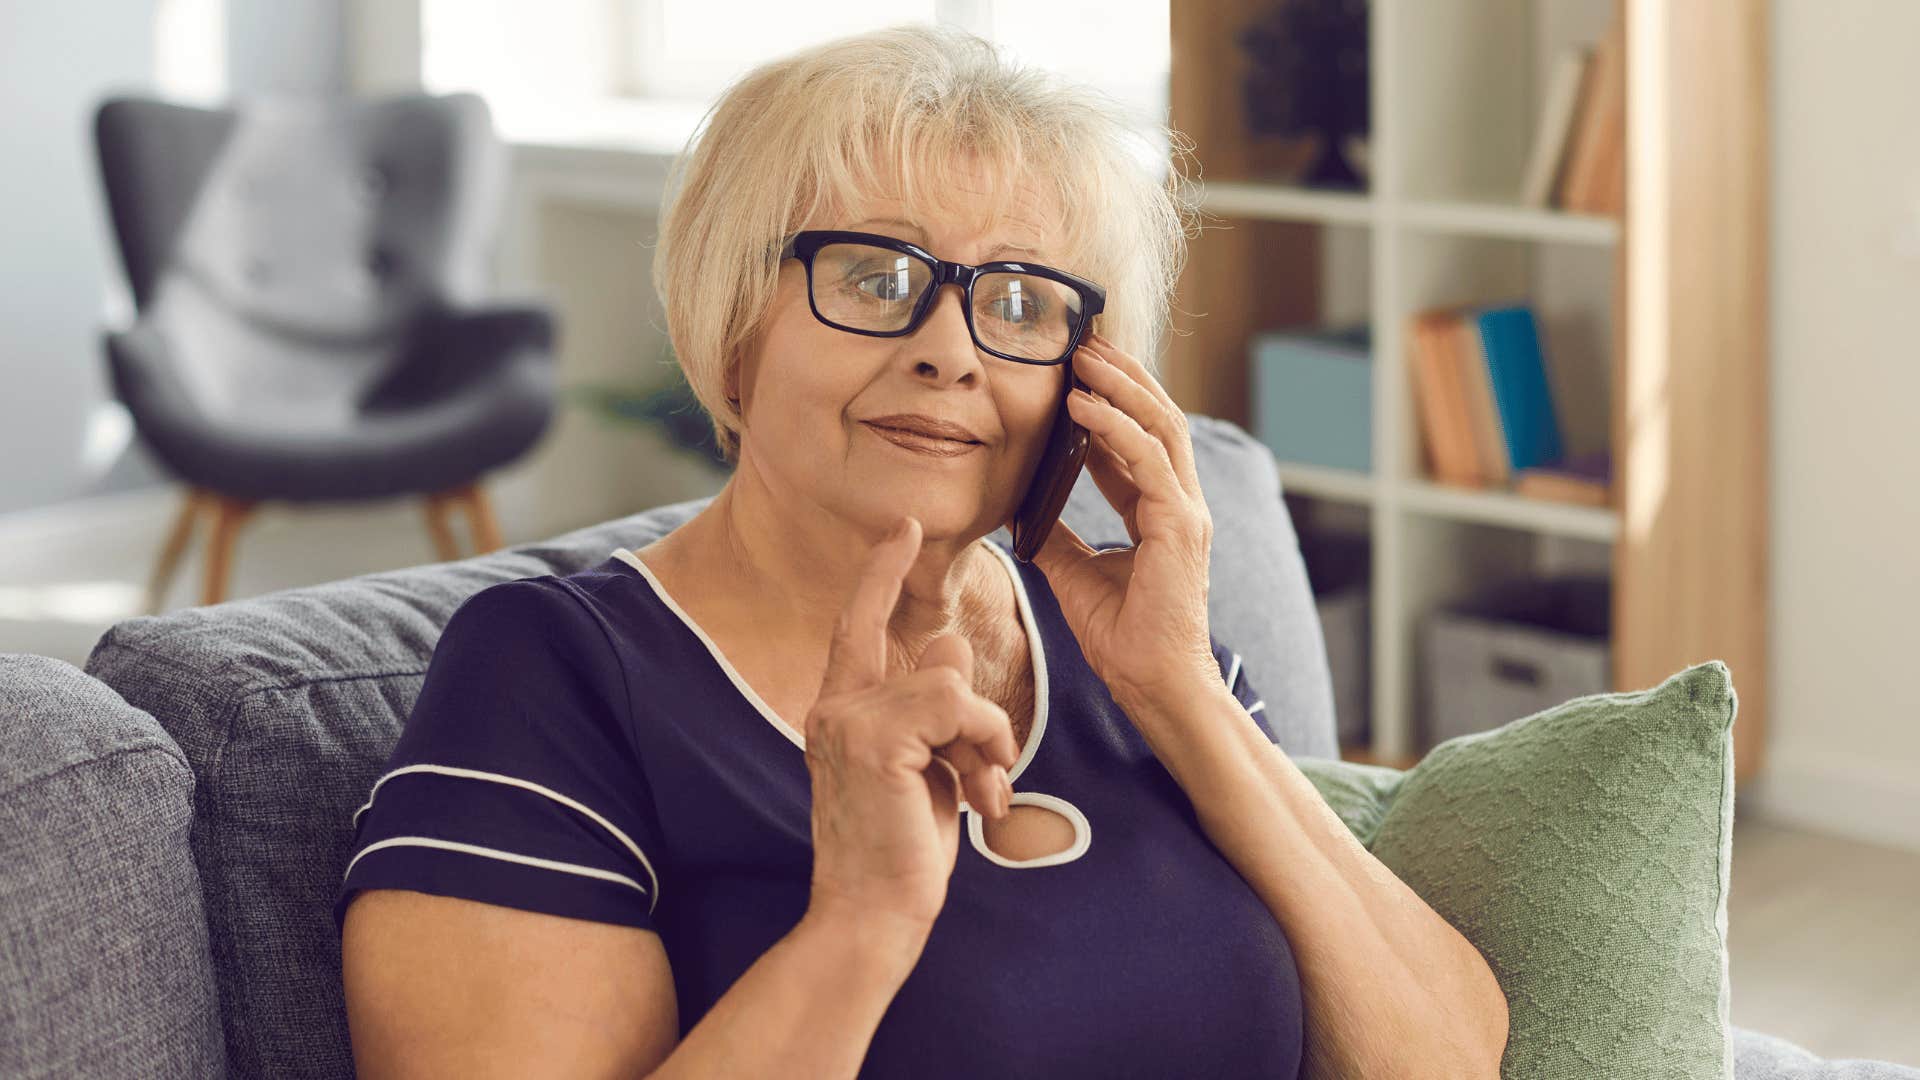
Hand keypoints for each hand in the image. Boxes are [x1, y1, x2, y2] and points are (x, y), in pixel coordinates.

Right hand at [802, 516, 1019, 938]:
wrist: (871, 915)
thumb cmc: (898, 852)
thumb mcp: (925, 768)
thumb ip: (932, 706)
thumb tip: (946, 641)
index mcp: (839, 710)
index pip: (857, 623)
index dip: (882, 573)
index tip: (907, 527)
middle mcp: (834, 706)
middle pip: (932, 660)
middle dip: (977, 717)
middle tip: (987, 780)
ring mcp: (848, 719)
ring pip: (950, 682)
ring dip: (986, 739)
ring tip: (984, 792)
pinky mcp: (875, 739)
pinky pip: (955, 704)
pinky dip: (983, 743)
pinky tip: (980, 793)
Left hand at [1029, 330, 1218, 711]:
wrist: (1152, 685)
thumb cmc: (1123, 638)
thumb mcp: (1073, 573)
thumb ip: (1055, 534)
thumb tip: (1018, 506)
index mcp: (1161, 510)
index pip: (1138, 437)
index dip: (1109, 399)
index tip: (1075, 368)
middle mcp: (1180, 503)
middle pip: (1157, 417)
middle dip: (1121, 374)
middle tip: (1083, 340)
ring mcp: (1186, 512)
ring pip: (1160, 426)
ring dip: (1120, 385)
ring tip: (1082, 356)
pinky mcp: (1181, 528)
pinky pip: (1150, 461)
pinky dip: (1116, 427)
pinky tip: (1084, 406)